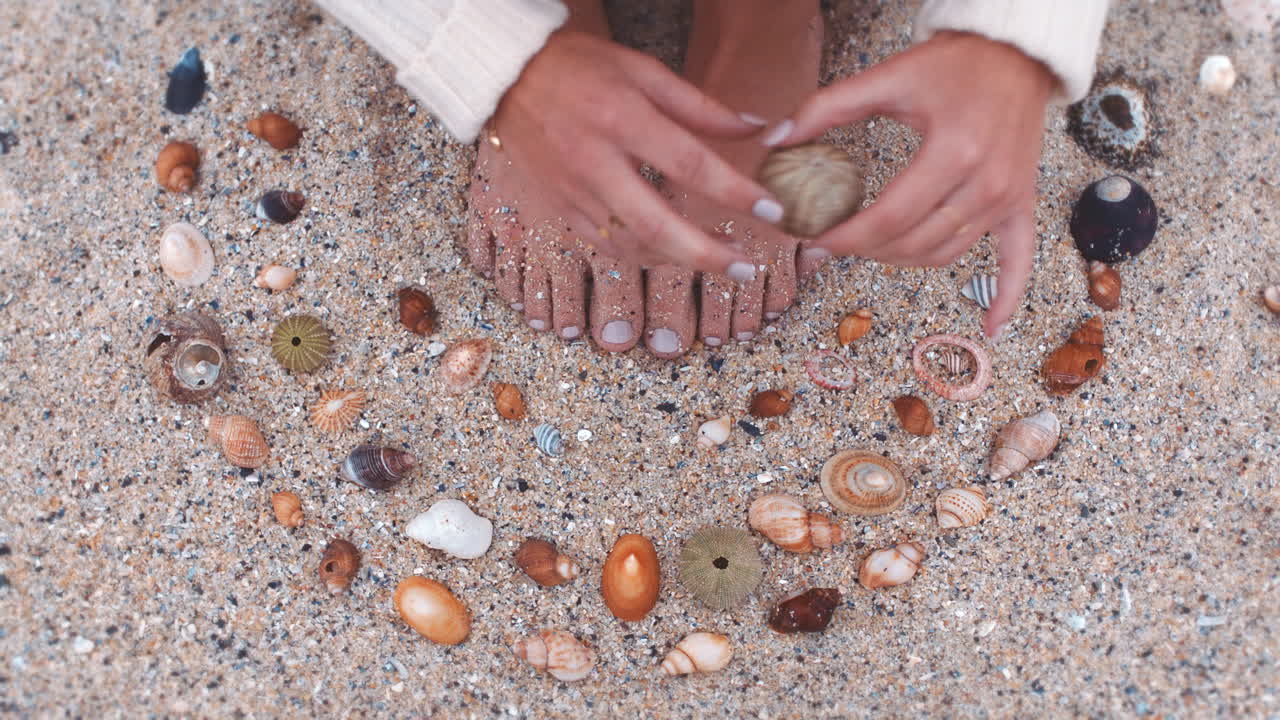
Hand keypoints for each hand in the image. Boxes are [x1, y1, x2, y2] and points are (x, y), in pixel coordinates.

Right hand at [492, 30, 782, 280]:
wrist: (504, 76)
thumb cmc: (579, 66)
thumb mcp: (644, 70)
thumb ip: (701, 106)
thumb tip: (757, 128)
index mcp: (621, 118)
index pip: (689, 165)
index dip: (735, 192)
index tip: (772, 210)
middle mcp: (594, 161)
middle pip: (658, 225)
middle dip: (708, 254)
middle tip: (747, 268)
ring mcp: (573, 191)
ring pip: (632, 245)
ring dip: (681, 261)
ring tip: (720, 261)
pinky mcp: (559, 208)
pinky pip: (606, 245)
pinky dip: (644, 255)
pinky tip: (673, 253)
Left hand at [764, 32, 1055, 336]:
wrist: (1014, 53)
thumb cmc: (952, 63)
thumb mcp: (887, 77)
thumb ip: (827, 108)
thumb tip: (774, 140)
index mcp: (953, 152)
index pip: (889, 217)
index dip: (846, 237)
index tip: (815, 239)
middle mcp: (985, 182)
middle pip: (913, 242)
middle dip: (864, 250)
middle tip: (831, 242)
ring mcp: (1007, 198)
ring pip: (945, 255)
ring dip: (901, 260)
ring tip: (867, 249)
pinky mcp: (1021, 204)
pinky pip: (1018, 260)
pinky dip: (1006, 297)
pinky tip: (989, 328)